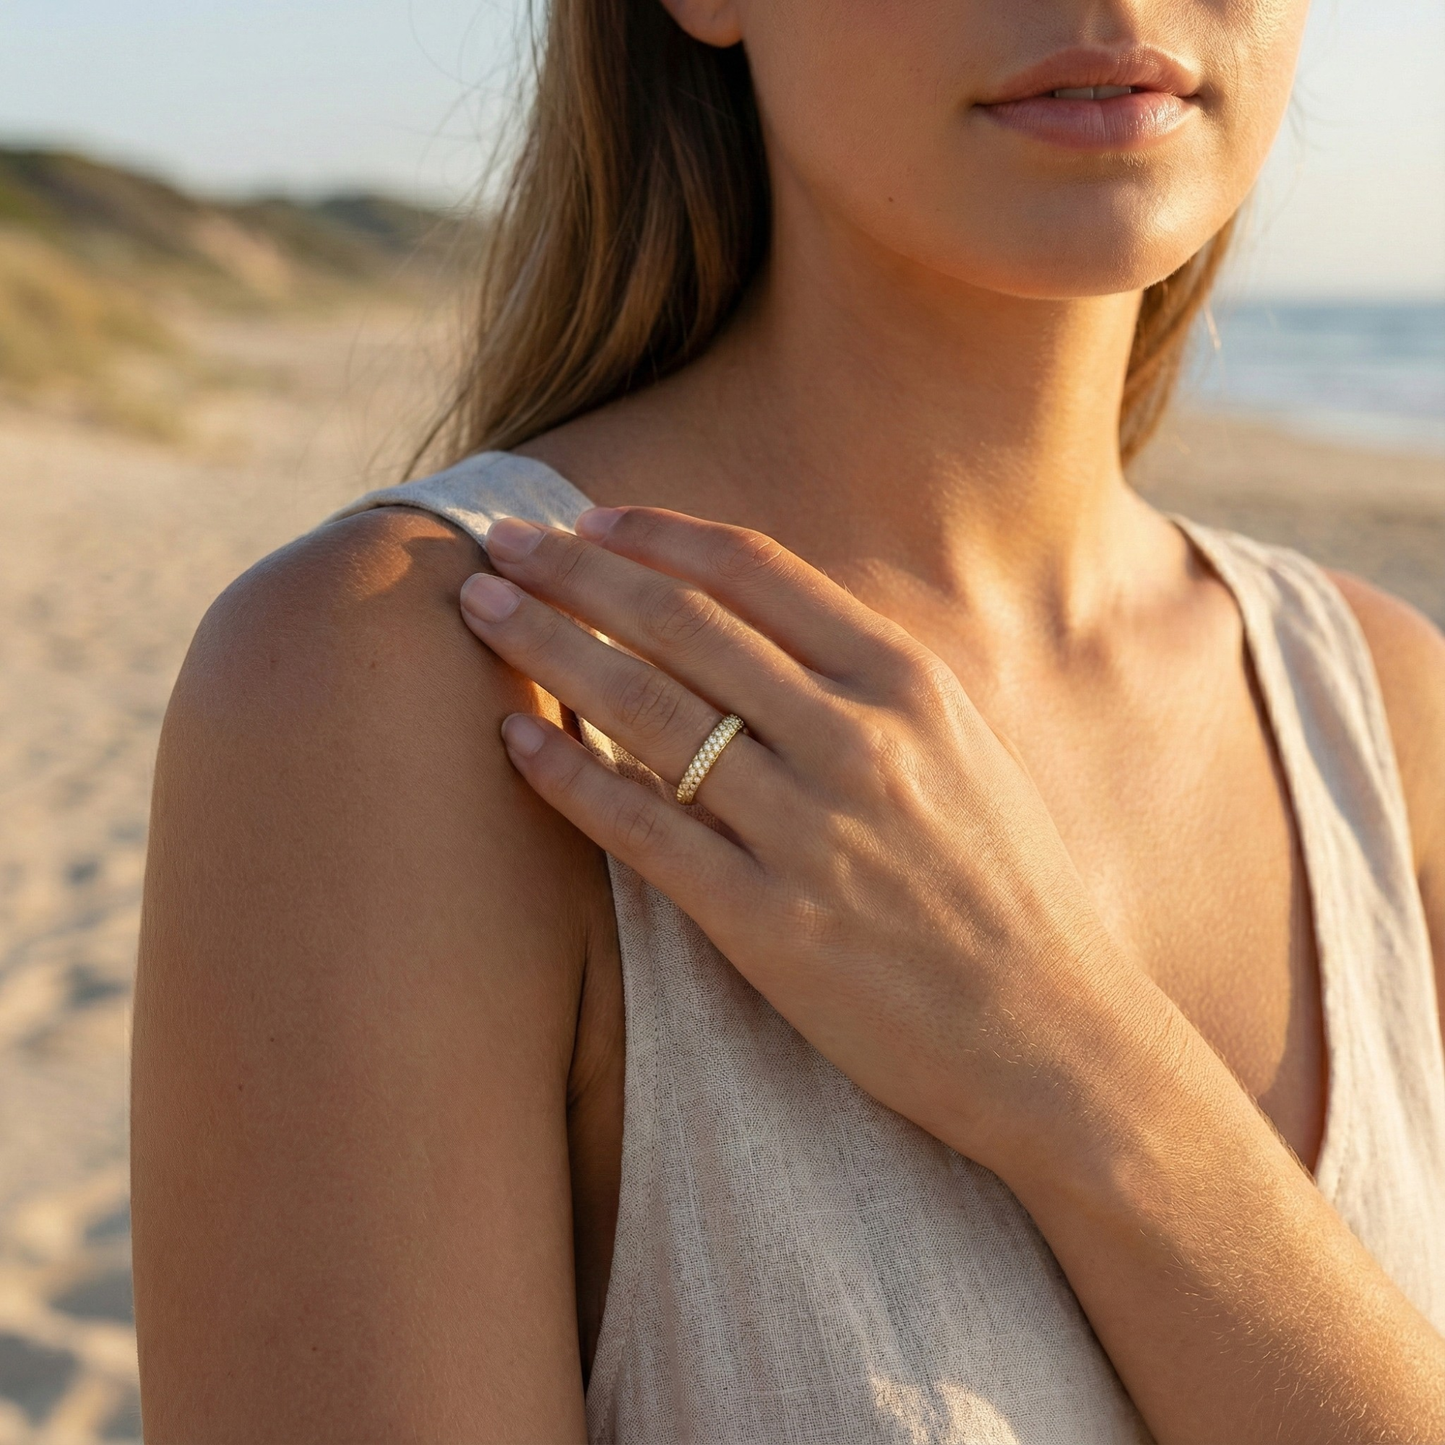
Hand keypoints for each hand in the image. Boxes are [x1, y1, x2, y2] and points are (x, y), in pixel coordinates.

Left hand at [460, 507, 1167, 1175]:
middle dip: (575, 569)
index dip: (656, 533)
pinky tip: (511, 740)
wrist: (1052, 1036)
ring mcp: (808, 829)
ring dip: (548, 646)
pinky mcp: (766, 921)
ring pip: (646, 708)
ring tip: (479, 610)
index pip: (755, 570)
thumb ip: (864, 681)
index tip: (588, 516)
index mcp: (907, 681)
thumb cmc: (1004, 888)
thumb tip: (754, 625)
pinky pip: (641, 827)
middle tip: (500, 541)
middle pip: (682, 621)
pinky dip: (567, 775)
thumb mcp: (961, 748)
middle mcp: (855, 737)